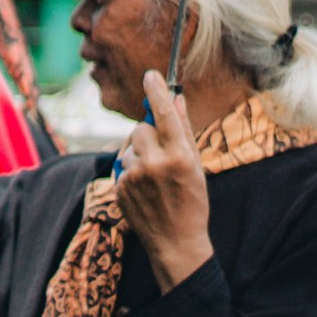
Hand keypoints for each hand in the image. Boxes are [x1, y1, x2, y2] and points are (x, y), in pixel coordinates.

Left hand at [114, 70, 213, 292]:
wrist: (176, 241)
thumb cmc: (192, 202)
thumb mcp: (196, 165)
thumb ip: (183, 131)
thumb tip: (177, 99)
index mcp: (179, 156)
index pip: (164, 114)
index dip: (157, 92)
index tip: (151, 75)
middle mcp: (154, 163)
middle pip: (141, 129)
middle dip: (149, 134)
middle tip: (163, 153)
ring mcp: (134, 176)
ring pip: (129, 147)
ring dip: (140, 154)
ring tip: (155, 177)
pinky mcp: (119, 187)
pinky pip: (122, 164)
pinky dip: (131, 169)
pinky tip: (145, 187)